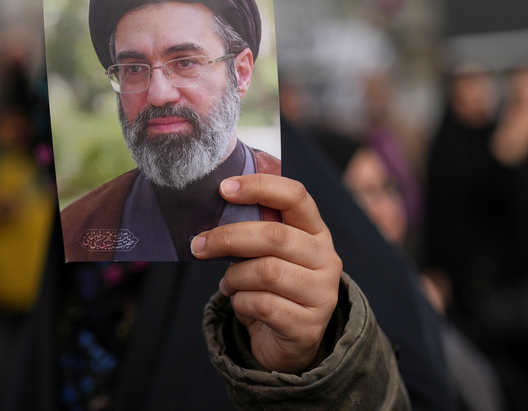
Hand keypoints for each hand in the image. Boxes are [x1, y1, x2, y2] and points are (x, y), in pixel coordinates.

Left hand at [190, 174, 342, 374]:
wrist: (288, 340)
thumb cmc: (272, 286)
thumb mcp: (269, 253)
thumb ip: (254, 230)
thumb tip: (214, 211)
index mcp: (316, 231)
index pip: (295, 196)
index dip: (259, 187)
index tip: (224, 189)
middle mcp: (326, 258)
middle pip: (275, 235)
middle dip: (229, 237)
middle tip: (200, 245)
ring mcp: (322, 294)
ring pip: (267, 272)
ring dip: (234, 276)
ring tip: (227, 282)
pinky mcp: (308, 325)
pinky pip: (263, 305)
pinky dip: (240, 302)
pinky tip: (240, 302)